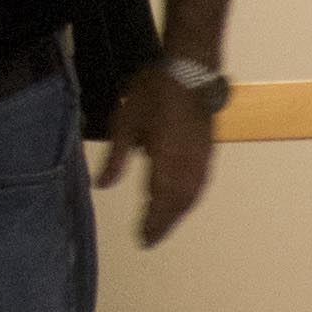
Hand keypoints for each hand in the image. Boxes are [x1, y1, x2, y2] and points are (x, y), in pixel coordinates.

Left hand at [99, 63, 220, 245]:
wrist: (190, 71)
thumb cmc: (153, 92)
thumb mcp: (125, 120)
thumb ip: (116, 156)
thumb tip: (103, 186)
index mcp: (164, 156)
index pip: (159, 198)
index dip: (152, 222)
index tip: (142, 238)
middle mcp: (187, 162)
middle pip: (178, 202)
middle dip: (164, 224)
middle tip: (150, 240)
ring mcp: (201, 158)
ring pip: (192, 196)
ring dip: (177, 215)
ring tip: (163, 226)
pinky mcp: (208, 152)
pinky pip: (201, 184)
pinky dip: (189, 200)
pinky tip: (181, 202)